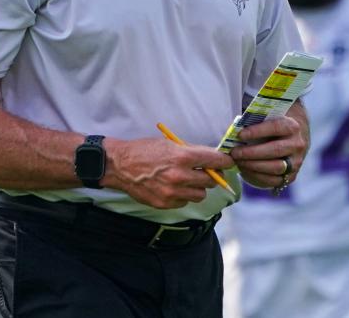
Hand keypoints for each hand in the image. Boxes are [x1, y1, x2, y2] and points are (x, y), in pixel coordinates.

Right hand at [104, 137, 234, 208]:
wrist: (120, 166)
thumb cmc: (144, 151)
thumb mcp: (169, 144)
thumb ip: (191, 152)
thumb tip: (211, 158)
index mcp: (182, 157)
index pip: (215, 161)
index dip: (225, 161)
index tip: (229, 162)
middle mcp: (180, 176)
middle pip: (211, 180)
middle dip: (212, 175)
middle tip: (207, 171)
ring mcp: (173, 192)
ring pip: (200, 194)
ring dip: (198, 187)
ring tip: (187, 179)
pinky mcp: (165, 204)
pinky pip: (185, 201)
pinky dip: (184, 195)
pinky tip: (174, 187)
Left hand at [229, 113, 308, 190]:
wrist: (292, 139)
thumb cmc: (272, 127)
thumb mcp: (268, 119)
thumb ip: (255, 122)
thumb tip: (235, 130)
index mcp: (292, 126)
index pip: (275, 127)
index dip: (257, 131)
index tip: (240, 135)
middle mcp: (297, 145)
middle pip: (275, 150)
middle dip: (252, 152)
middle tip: (235, 152)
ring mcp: (296, 162)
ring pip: (276, 167)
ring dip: (254, 165)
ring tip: (238, 161)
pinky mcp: (291, 176)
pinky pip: (274, 180)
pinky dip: (257, 176)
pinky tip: (245, 170)